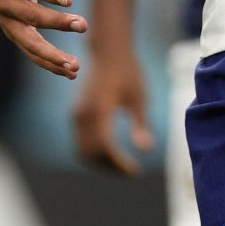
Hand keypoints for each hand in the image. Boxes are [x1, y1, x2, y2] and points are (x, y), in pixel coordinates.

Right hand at [0, 0, 85, 77]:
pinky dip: (50, 63)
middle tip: (84, 25)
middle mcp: (3, 4)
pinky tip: (71, 73)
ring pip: (28, 43)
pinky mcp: (17, 33)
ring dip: (51, 56)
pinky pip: (33, 52)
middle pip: (29, 17)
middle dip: (56, 23)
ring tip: (76, 66)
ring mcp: (8, 22)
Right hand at [73, 44, 154, 175]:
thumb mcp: (140, 96)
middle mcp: (83, 115)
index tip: (136, 172)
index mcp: (99, 110)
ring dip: (101, 163)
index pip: (105, 148)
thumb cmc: (129, 72)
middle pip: (91, 154)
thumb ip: (141, 123)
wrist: (108, 52)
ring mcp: (77, 116)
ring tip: (123, 167)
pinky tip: (113, 155)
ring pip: (83, 151)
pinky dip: (95, 153)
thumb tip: (147, 149)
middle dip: (111, 167)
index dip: (119, 164)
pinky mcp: (77, 115)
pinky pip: (82, 142)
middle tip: (132, 173)